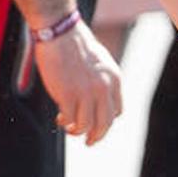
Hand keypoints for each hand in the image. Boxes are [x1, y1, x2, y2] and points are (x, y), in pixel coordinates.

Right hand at [32, 21, 122, 144]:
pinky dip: (65, 123)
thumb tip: (98, 101)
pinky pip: (69, 119)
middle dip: (97, 136)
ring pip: (85, 126)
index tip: (96, 124)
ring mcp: (86, 91)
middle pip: (105, 123)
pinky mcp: (67, 94)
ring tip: (69, 128)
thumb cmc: (78, 47)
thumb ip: (102, 81)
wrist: (61, 34)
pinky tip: (60, 118)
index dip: (107, 121)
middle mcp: (104, 87)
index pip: (117, 111)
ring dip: (77, 131)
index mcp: (114, 79)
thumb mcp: (100, 63)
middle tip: (89, 142)